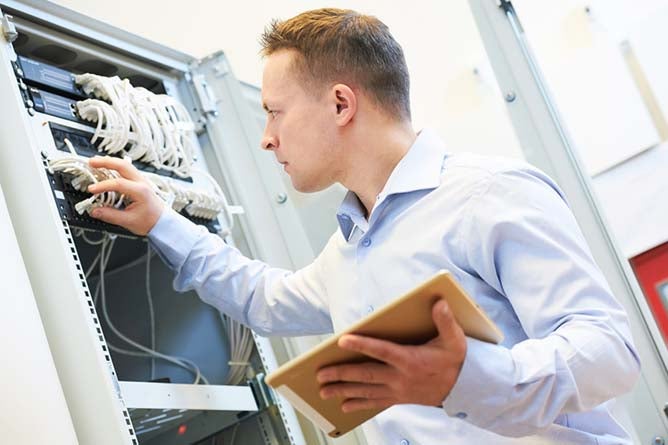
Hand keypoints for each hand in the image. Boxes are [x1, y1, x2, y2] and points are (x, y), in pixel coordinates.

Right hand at [86, 156, 164, 235]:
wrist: (163, 222)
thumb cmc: (151, 221)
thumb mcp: (129, 221)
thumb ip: (110, 216)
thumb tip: (95, 211)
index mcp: (141, 191)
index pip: (119, 183)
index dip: (103, 185)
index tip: (92, 190)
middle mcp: (142, 183)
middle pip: (123, 165)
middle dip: (106, 162)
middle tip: (91, 162)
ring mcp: (141, 181)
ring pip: (125, 165)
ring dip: (110, 162)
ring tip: (96, 162)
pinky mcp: (139, 182)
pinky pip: (126, 170)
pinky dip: (115, 167)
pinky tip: (106, 168)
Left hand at [316, 299, 466, 412]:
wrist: (464, 388)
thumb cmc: (455, 360)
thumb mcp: (455, 339)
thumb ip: (445, 321)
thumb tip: (439, 302)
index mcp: (410, 360)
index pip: (382, 350)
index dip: (362, 345)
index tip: (342, 340)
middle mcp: (401, 377)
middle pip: (366, 375)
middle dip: (342, 374)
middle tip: (321, 374)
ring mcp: (398, 390)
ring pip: (366, 391)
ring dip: (343, 390)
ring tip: (323, 391)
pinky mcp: (399, 398)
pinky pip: (375, 403)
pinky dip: (358, 404)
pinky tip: (344, 406)